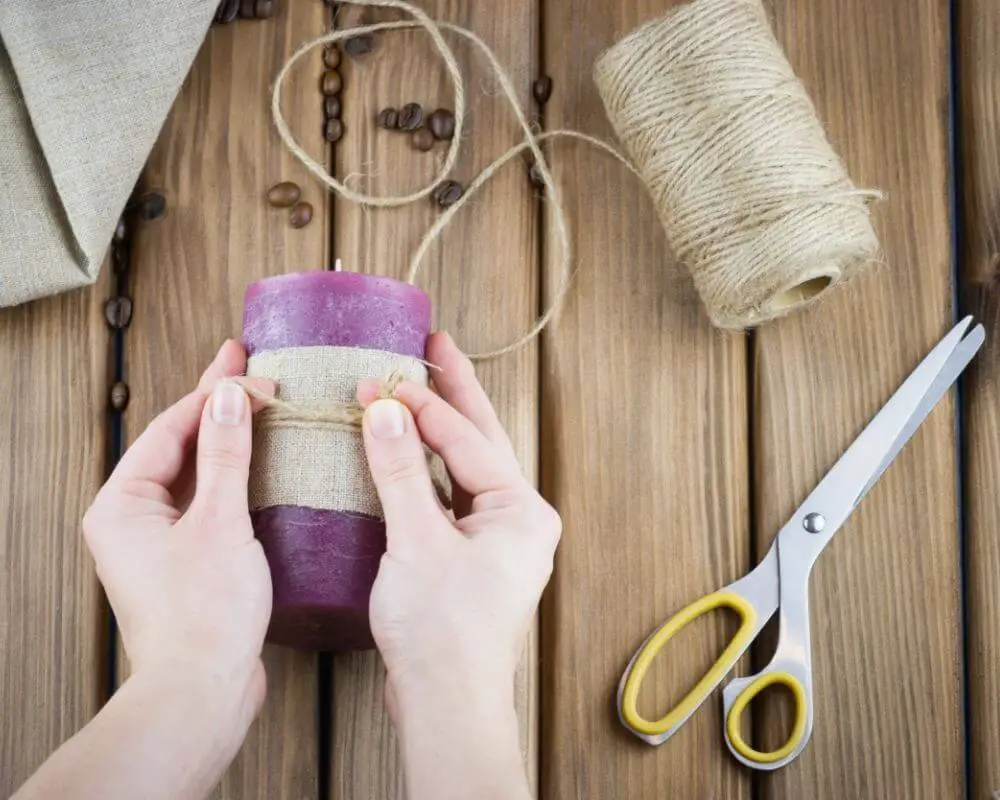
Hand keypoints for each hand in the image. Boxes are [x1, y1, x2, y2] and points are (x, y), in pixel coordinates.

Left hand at [82, 340, 274, 723]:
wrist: (203, 689)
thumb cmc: (203, 613)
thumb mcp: (219, 521)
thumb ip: (225, 454)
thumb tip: (228, 395)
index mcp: (122, 504)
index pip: (169, 428)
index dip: (210, 394)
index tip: (247, 367)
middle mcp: (133, 518)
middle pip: (179, 444)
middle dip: (214, 405)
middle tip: (243, 361)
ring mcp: (160, 540)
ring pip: (196, 472)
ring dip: (228, 436)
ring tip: (257, 399)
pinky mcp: (189, 559)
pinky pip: (210, 500)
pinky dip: (235, 474)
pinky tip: (261, 458)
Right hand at [358, 332, 560, 799]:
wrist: (445, 703)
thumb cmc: (442, 632)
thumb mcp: (417, 543)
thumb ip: (401, 473)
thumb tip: (386, 410)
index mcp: (520, 511)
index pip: (467, 440)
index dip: (422, 406)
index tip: (379, 379)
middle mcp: (516, 518)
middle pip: (480, 440)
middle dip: (455, 392)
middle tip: (434, 343)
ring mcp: (495, 538)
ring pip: (463, 466)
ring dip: (439, 426)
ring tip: (420, 380)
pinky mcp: (469, 556)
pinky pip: (448, 495)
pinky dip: (426, 468)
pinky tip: (406, 447)